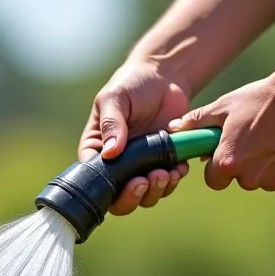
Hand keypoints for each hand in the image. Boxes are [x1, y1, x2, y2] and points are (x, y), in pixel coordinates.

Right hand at [80, 58, 192, 215]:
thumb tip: (110, 153)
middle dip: (135, 197)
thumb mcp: (115, 98)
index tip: (133, 181)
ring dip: (156, 190)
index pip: (95, 180)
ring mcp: (139, 167)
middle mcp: (116, 165)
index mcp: (96, 151)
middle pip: (118, 198)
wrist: (164, 77)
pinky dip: (173, 180)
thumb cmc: (131, 84)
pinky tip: (180, 168)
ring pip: (144, 196)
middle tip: (149, 181)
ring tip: (168, 173)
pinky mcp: (161, 164)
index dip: (111, 190)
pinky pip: (165, 183)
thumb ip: (111, 123)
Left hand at [167, 74, 274, 191]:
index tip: (228, 149)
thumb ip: (196, 122)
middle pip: (240, 179)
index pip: (214, 179)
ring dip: (265, 164)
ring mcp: (274, 181)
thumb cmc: (259, 98)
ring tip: (273, 136)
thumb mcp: (223, 107)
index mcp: (227, 164)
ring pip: (263, 179)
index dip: (218, 166)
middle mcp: (249, 179)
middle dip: (243, 164)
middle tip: (254, 137)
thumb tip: (173, 129)